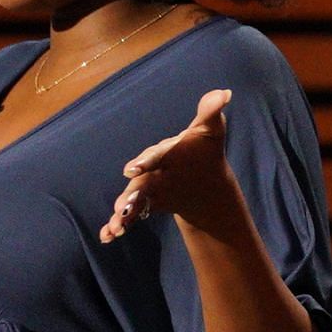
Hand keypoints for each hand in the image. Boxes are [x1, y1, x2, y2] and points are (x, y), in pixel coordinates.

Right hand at [101, 89, 244, 242]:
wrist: (201, 177)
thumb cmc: (202, 149)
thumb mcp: (210, 132)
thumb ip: (210, 113)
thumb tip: (224, 94)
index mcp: (164, 152)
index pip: (154, 156)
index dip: (145, 163)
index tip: (135, 170)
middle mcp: (149, 169)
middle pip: (138, 182)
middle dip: (129, 194)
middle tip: (121, 205)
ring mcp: (145, 187)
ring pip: (130, 200)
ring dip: (122, 213)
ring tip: (117, 227)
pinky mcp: (144, 204)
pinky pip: (128, 215)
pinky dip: (116, 225)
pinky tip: (107, 237)